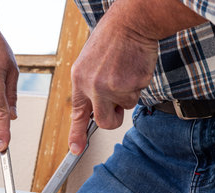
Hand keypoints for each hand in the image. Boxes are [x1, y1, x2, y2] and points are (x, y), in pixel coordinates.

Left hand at [68, 2, 157, 154]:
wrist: (131, 22)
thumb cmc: (111, 39)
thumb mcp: (89, 62)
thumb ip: (90, 86)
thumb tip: (94, 108)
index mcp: (79, 79)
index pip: (77, 113)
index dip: (76, 133)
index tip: (76, 149)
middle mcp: (93, 86)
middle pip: (104, 121)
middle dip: (112, 119)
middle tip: (117, 108)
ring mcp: (113, 87)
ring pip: (125, 106)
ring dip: (127, 94)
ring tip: (124, 71)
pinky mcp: (132, 85)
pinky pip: (137, 95)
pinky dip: (138, 85)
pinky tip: (132, 68)